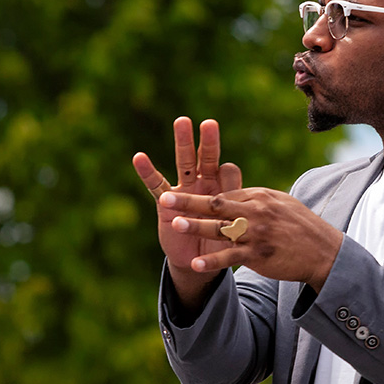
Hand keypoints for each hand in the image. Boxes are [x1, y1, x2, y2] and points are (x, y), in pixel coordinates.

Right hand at [133, 118, 241, 299]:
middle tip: (210, 123)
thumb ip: (237, 203)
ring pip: (185, 163)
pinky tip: (139, 158)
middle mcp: (204, 184)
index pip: (229, 170)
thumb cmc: (221, 239)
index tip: (228, 175)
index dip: (229, 174)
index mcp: (223, 188)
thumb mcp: (232, 224)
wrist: (201, 261)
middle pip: (206, 158)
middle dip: (208, 141)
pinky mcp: (166, 203)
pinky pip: (155, 185)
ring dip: (184, 143)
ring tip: (182, 121)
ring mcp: (184, 191)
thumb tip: (245, 187)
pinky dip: (147, 172)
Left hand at [158, 187, 343, 290]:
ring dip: (195, 226)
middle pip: (216, 204)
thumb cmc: (300, 226)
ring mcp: (257, 234)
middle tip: (165, 198)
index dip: (202, 197)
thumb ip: (256, 200)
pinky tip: (196, 264)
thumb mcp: (281, 204)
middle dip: (189, 201)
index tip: (181, 196)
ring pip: (220, 229)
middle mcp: (256, 212)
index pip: (225, 194)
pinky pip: (231, 258)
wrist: (323, 251)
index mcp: (260, 197)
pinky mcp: (258, 255)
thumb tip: (236, 195)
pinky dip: (213, 262)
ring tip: (173, 225)